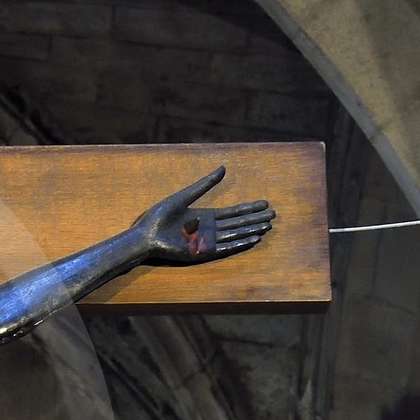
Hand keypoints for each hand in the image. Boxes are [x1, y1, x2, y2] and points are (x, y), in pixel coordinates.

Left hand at [136, 166, 274, 264]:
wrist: (145, 234)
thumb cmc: (159, 216)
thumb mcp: (185, 196)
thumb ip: (205, 184)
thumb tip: (224, 168)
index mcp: (205, 216)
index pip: (232, 212)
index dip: (248, 207)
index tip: (264, 202)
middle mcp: (209, 229)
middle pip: (238, 223)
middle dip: (255, 219)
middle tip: (274, 214)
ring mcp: (207, 241)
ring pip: (235, 234)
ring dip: (252, 230)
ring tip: (268, 226)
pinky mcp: (203, 252)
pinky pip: (226, 248)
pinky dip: (240, 243)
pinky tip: (253, 239)